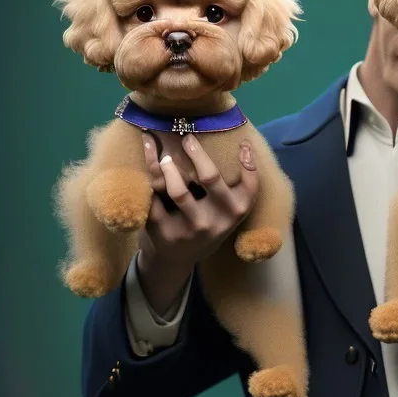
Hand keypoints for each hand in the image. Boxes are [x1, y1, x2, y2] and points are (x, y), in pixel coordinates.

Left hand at [137, 132, 258, 313]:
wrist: (176, 259)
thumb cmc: (207, 224)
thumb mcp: (227, 211)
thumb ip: (237, 185)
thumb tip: (246, 147)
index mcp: (235, 213)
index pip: (250, 183)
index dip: (248, 161)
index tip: (241, 143)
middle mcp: (215, 222)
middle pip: (209, 177)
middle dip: (197, 152)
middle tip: (187, 137)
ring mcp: (188, 229)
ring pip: (177, 189)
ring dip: (168, 164)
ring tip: (163, 153)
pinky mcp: (161, 231)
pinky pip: (152, 197)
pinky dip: (149, 173)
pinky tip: (147, 156)